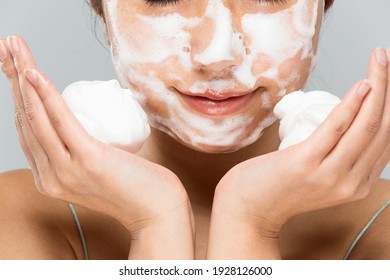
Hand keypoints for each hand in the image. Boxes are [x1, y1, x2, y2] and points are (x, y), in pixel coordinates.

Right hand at [0, 36, 193, 258]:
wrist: (157, 212)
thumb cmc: (135, 187)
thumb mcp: (99, 169)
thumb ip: (82, 153)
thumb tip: (81, 125)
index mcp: (51, 178)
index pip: (28, 131)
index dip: (19, 96)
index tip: (16, 67)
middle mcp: (50, 177)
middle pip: (25, 120)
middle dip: (13, 78)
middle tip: (8, 46)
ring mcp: (66, 171)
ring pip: (37, 117)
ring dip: (23, 77)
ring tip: (15, 48)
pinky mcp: (87, 161)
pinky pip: (61, 122)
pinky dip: (46, 95)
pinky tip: (34, 73)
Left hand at [208, 48, 389, 258]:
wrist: (247, 209)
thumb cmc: (277, 187)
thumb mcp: (317, 175)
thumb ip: (337, 157)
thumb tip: (345, 122)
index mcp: (357, 184)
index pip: (385, 140)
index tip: (387, 80)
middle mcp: (351, 183)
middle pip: (382, 129)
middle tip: (384, 59)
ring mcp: (330, 176)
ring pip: (366, 125)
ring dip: (378, 86)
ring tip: (379, 59)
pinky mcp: (305, 164)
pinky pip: (336, 128)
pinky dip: (353, 103)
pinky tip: (364, 83)